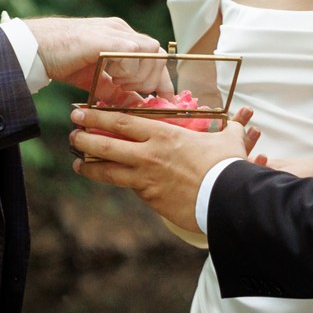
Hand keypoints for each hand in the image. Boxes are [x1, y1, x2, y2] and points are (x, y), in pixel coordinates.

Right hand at [24, 17, 161, 89]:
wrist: (36, 47)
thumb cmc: (62, 60)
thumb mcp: (96, 80)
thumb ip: (117, 91)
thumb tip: (137, 105)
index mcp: (121, 38)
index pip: (155, 55)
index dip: (163, 78)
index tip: (165, 98)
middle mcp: (122, 30)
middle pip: (158, 53)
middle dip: (152, 79)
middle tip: (132, 91)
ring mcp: (116, 31)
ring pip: (150, 51)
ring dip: (140, 74)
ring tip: (119, 83)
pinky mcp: (106, 38)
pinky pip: (133, 51)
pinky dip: (129, 69)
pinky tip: (113, 77)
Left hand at [69, 104, 256, 232]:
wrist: (228, 199)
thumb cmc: (227, 167)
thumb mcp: (228, 141)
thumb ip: (229, 129)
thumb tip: (241, 121)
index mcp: (163, 134)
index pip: (121, 121)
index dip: (97, 116)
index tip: (82, 112)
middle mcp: (149, 154)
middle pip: (105, 144)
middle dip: (83, 138)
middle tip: (71, 133)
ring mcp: (146, 178)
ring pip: (108, 171)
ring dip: (89, 166)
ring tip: (77, 163)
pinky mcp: (150, 199)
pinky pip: (129, 188)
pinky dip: (119, 184)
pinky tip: (112, 182)